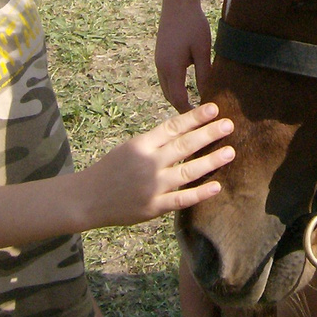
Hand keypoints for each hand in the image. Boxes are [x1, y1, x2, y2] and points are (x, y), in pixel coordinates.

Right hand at [78, 104, 232, 227]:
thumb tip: (184, 132)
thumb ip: (155, 143)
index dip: (195, 117)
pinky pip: (182, 200)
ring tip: (230, 152)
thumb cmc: (110, 170)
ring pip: (188, 172)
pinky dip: (200, 193)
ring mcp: (153, 186)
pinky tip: (216, 186)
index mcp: (142, 144)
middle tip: (229, 124)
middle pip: (184, 145)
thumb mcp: (129, 148)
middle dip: (209, 134)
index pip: (173, 127)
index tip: (213, 108)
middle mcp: (149, 163)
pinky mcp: (154, 207)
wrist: (87, 198)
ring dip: (211, 161)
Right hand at [155, 0, 212, 112]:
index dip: (189, 111)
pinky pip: (165, 78)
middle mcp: (161, 67)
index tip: (201, 120)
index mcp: (171, 68)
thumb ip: (204, 73)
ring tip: (192, 105)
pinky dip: (174, 87)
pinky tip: (185, 87)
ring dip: (176, 98)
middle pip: (169, 96)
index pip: (178, 99)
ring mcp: (158, 61)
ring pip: (166, 88)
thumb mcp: (202, 50)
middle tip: (198, 119)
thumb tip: (207, 94)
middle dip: (182, 108)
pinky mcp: (160, 55)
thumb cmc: (193, 24)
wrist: (177, 2)